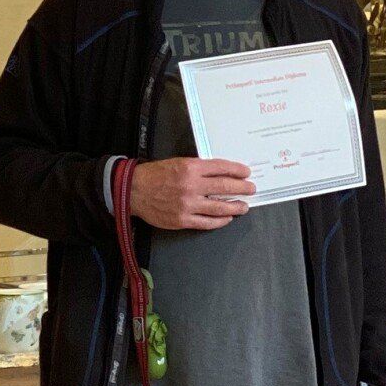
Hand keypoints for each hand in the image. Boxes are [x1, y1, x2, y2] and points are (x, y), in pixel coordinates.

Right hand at [128, 157, 254, 231]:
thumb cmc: (155, 175)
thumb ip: (198, 168)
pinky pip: (207, 222)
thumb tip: (220, 173)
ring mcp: (188, 205)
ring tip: (244, 206)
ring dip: (235, 207)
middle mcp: (191, 186)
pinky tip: (226, 218)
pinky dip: (220, 221)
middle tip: (251, 188)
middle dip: (242, 188)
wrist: (134, 191)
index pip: (221, 168)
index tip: (246, 172)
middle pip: (224, 187)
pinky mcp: (182, 220)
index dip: (237, 170)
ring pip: (219, 207)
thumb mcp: (177, 163)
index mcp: (190, 168)